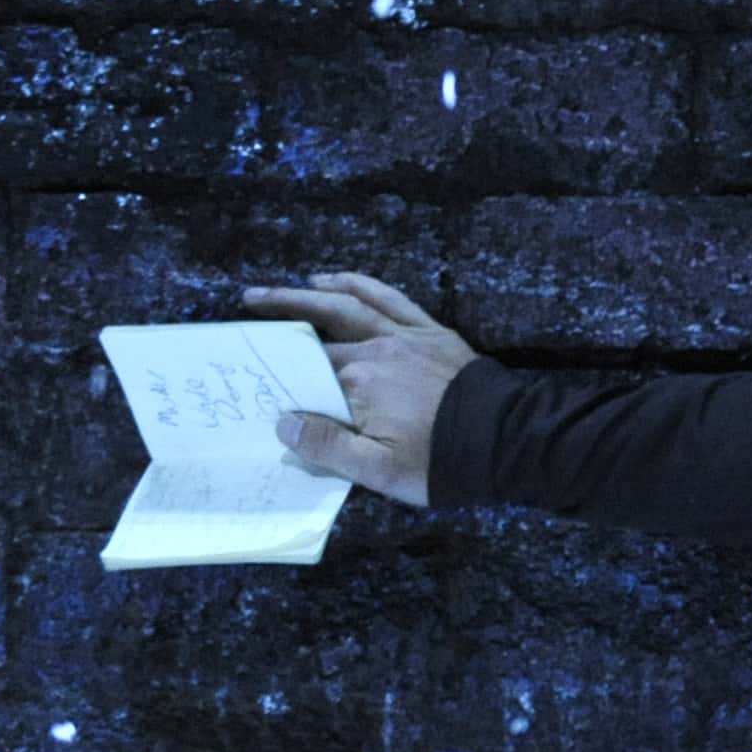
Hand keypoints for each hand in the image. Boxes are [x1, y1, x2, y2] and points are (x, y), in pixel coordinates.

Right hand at [238, 271, 478, 507]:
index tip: (244, 368)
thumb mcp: (381, 470)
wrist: (508, 442)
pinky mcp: (430, 331)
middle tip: (245, 308)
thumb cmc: (442, 463)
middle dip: (279, 326)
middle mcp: (375, 351)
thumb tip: (282, 424)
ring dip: (306, 295)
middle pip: (317, 337)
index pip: (305, 374)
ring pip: (346, 305)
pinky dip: (357, 284)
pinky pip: (387, 297)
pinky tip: (334, 280)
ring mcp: (404, 336)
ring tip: (275, 291)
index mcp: (357, 385)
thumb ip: (328, 447)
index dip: (276, 373)